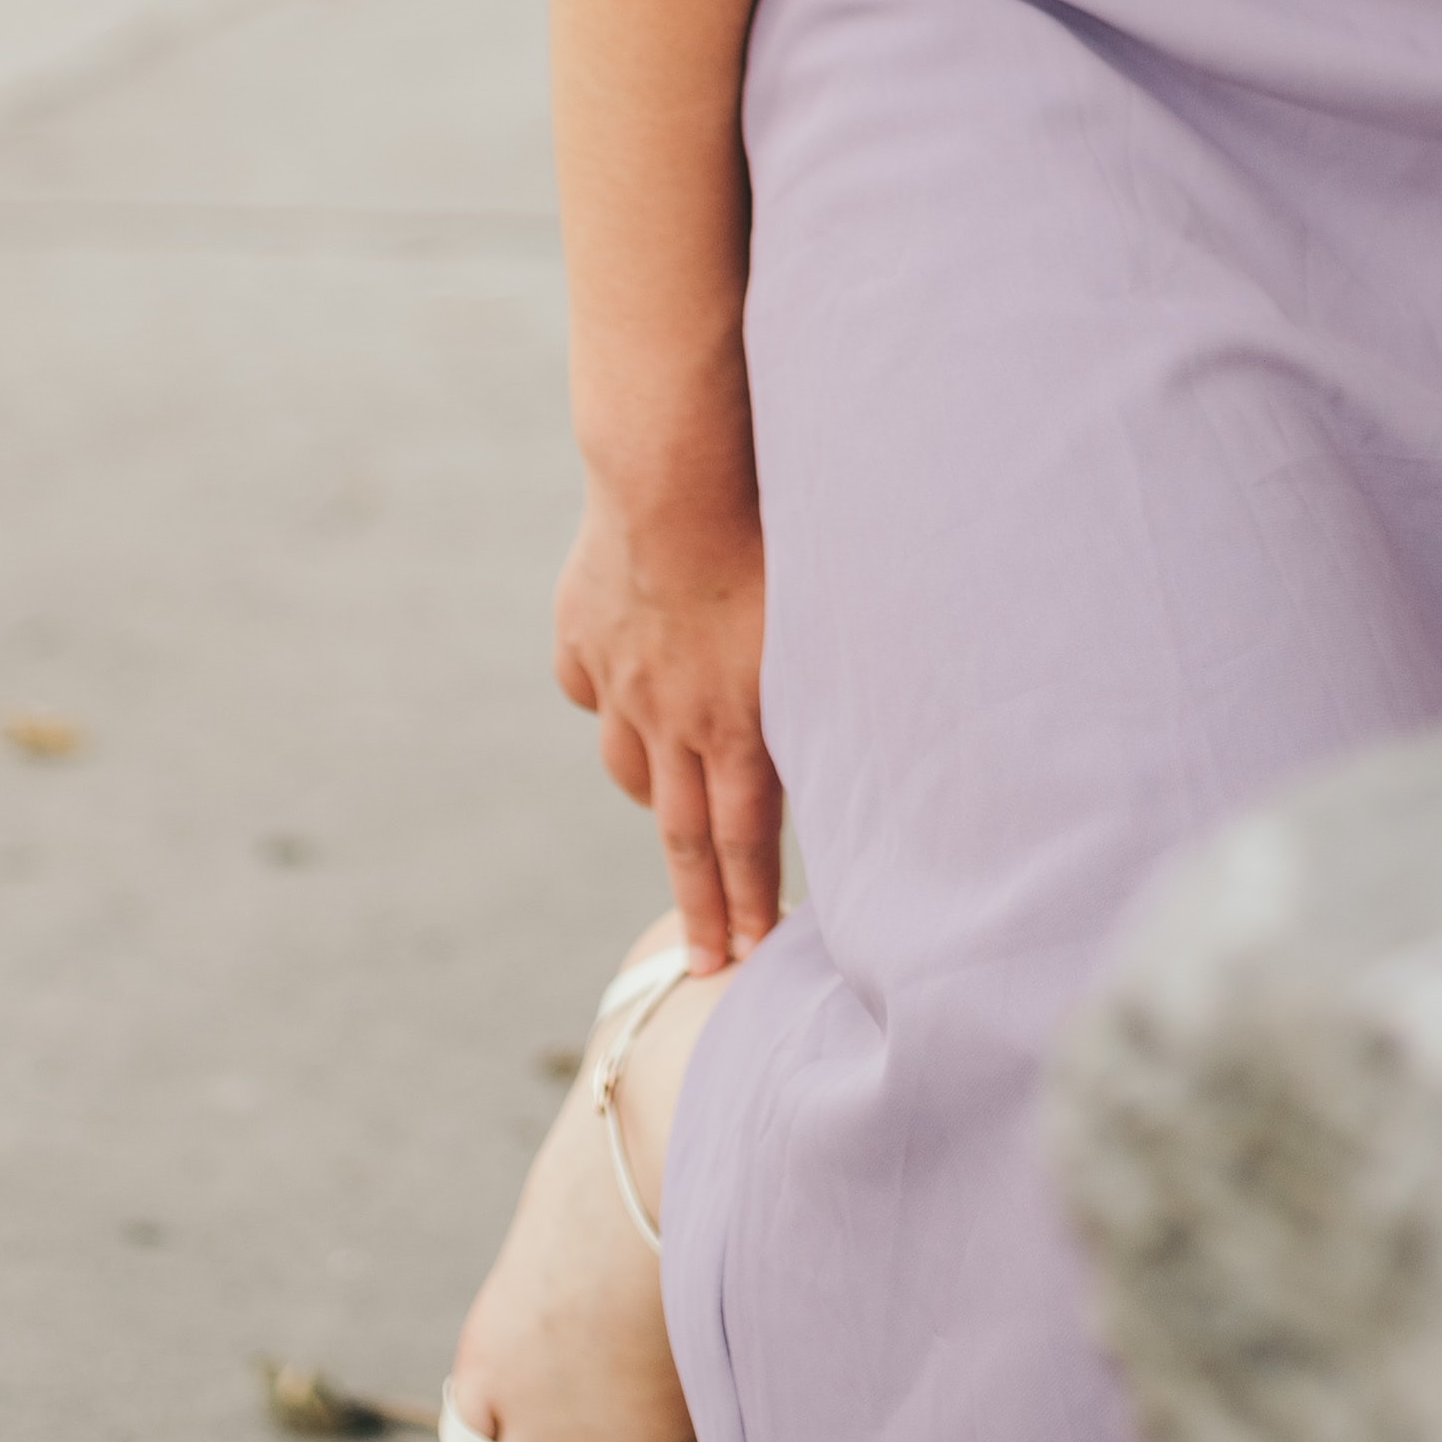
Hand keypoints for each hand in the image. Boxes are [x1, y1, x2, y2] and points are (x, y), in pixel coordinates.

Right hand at [552, 468, 783, 973]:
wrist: (670, 479)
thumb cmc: (768, 535)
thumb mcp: (818, 622)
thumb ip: (826, 692)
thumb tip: (859, 743)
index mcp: (737, 723)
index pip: (746, 838)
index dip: (750, 901)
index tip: (750, 955)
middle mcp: (671, 719)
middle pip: (681, 833)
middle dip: (699, 904)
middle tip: (702, 962)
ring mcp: (619, 682)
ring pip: (628, 765)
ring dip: (652, 793)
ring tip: (669, 809)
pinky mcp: (582, 638)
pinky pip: (590, 685)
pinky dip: (607, 697)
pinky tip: (623, 688)